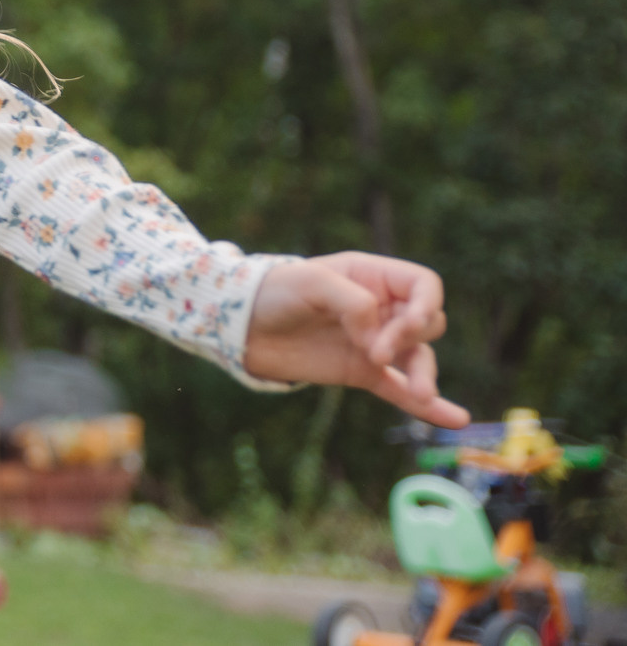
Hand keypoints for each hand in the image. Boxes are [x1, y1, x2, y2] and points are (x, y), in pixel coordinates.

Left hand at [244, 252, 468, 426]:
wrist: (240, 326)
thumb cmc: (274, 291)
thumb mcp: (310, 283)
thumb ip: (351, 302)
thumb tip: (378, 335)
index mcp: (372, 277)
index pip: (424, 286)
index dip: (425, 304)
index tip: (404, 324)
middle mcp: (380, 309)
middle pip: (426, 324)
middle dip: (411, 338)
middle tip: (374, 350)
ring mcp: (374, 343)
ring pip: (419, 359)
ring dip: (425, 376)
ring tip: (420, 392)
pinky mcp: (362, 372)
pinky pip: (400, 389)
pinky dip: (426, 405)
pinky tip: (455, 418)